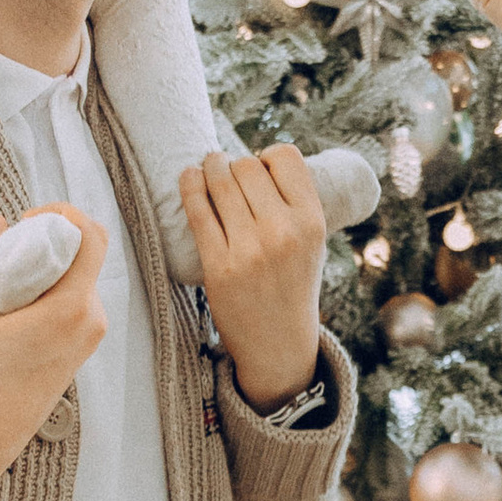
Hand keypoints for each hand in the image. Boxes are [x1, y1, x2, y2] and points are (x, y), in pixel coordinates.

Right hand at [0, 209, 106, 500]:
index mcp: (73, 308)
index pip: (93, 236)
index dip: (63, 214)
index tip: (27, 221)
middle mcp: (92, 321)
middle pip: (86, 256)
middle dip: (50, 240)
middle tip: (9, 248)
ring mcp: (90, 338)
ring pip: (79, 279)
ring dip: (48, 267)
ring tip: (6, 279)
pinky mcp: (81, 350)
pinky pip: (75, 302)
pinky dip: (50, 290)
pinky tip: (15, 305)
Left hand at [179, 144, 326, 411]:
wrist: (279, 343)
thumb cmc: (291, 284)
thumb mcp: (312, 243)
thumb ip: (293, 205)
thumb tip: (254, 161)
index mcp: (312, 222)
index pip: (285, 157)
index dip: (266, 157)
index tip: (258, 169)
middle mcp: (284, 232)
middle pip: (247, 165)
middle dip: (234, 163)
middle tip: (227, 172)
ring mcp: (250, 250)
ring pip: (220, 181)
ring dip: (210, 167)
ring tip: (208, 168)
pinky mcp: (220, 266)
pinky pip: (198, 212)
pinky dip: (189, 186)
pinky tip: (189, 177)